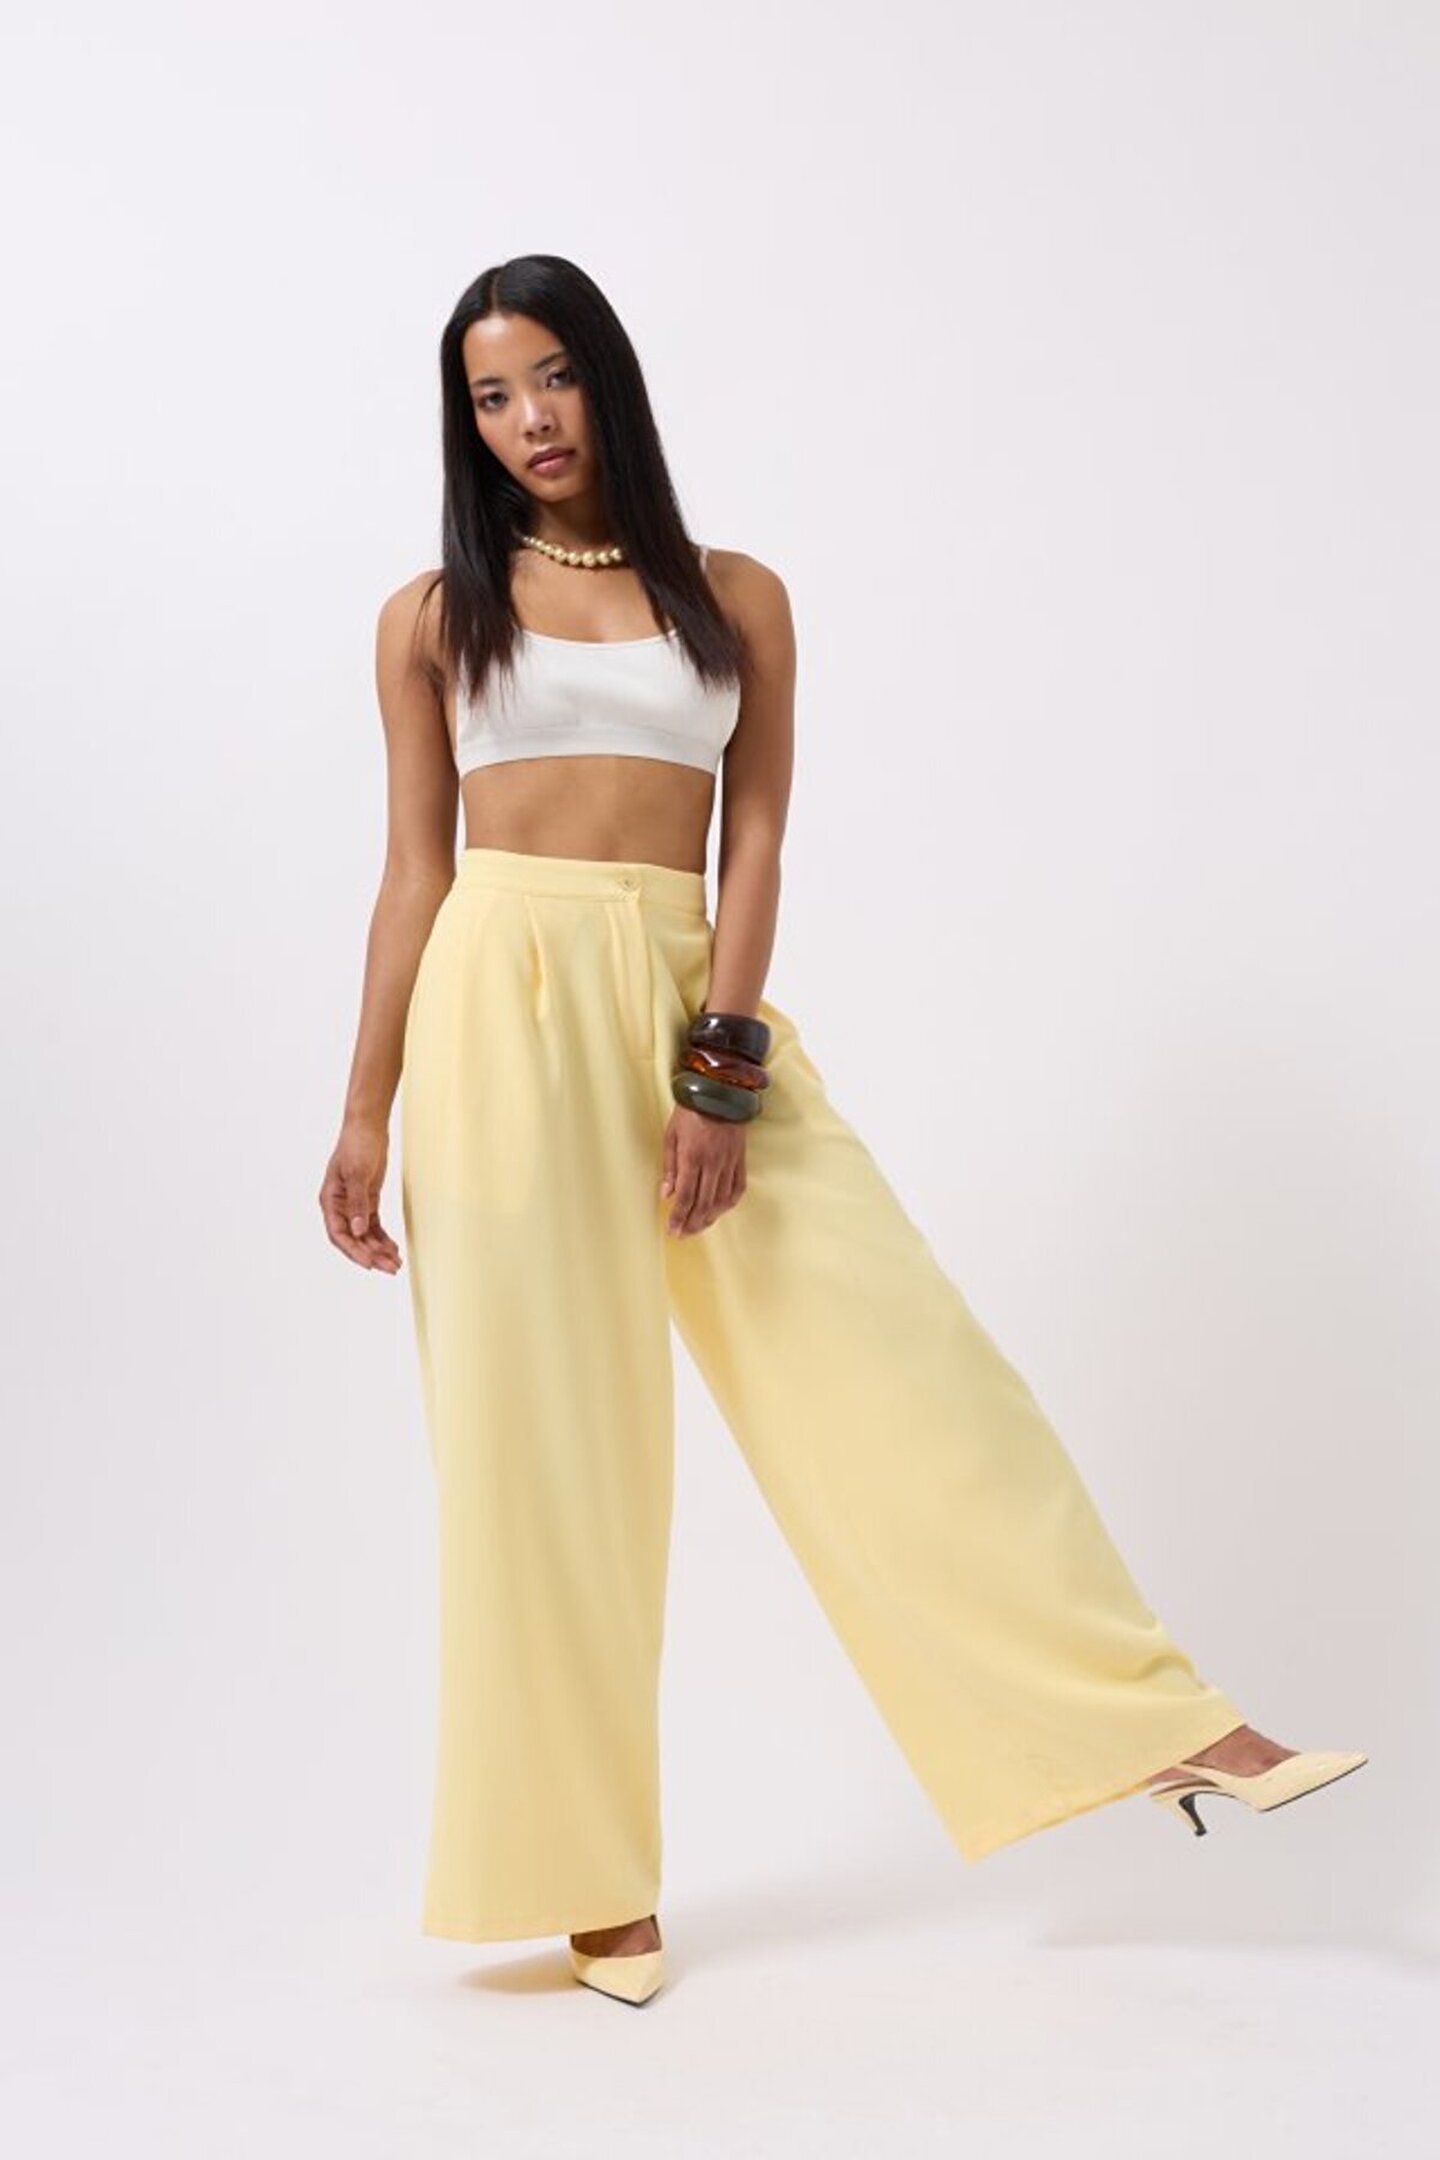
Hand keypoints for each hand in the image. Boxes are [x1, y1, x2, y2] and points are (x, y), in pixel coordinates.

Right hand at [319, 1116, 403, 1272]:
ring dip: (379, 1249)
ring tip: (395, 1263)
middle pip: (353, 1239)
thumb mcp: (358, 1173)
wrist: (369, 1126)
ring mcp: (353, 1204)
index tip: (369, 1263)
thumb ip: (357, 1202)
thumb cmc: (358, 1144)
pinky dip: (383, 1238)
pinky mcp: (367, 1200)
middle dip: (371, 1255)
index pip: (338, 1233)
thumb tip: (357, 1230)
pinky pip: (373, 1226)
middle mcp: (339, 1206)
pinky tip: (393, 1248)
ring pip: (364, 1235)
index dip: (353, 1251)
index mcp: (330, 1200)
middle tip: (390, 1268)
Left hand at [660, 1103, 747, 1237]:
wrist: (720, 1091)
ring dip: (710, 1218)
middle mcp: (712, 1163)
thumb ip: (669, 1167)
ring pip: (721, 1199)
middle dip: (692, 1223)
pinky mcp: (740, 1159)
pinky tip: (720, 1210)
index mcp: (692, 1157)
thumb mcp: (671, 1135)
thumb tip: (666, 1194)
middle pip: (703, 1203)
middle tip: (683, 1235)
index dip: (679, 1217)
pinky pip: (737, 1187)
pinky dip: (729, 1203)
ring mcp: (729, 1162)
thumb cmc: (689, 1112)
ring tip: (698, 1228)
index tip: (673, 1231)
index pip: (685, 1196)